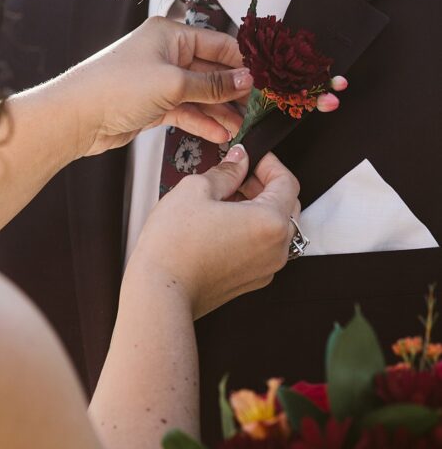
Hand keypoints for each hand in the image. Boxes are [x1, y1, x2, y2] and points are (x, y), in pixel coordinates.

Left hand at [62, 16, 252, 157]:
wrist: (76, 116)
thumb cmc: (115, 87)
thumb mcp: (172, 83)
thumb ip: (212, 84)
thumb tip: (246, 80)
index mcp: (170, 34)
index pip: (219, 43)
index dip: (243, 62)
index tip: (266, 80)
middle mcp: (165, 53)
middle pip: (211, 70)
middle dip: (234, 90)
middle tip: (258, 108)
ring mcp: (159, 80)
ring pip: (200, 94)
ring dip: (220, 110)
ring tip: (242, 127)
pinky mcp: (152, 104)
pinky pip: (186, 110)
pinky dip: (202, 121)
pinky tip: (220, 134)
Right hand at [127, 146, 299, 319]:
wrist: (160, 292)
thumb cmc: (174, 244)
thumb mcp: (196, 190)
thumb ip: (226, 171)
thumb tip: (239, 160)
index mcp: (270, 222)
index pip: (287, 182)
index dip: (269, 163)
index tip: (250, 157)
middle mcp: (277, 248)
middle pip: (286, 205)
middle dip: (264, 185)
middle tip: (237, 174)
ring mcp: (266, 268)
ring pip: (275, 228)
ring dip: (258, 207)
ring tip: (225, 199)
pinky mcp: (251, 281)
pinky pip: (263, 247)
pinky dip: (251, 230)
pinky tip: (222, 223)